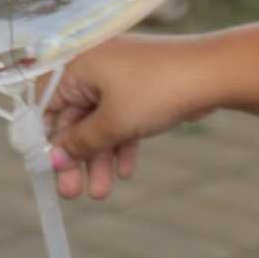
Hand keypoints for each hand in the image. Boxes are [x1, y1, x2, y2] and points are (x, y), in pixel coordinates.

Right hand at [42, 33, 199, 199]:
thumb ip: (80, 142)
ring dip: (100, 157)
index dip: (44, 138)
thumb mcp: (112, 123)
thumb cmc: (156, 90)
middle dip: (75, 157)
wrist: (214, 73)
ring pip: (99, 122)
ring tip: (102, 193)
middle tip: (72, 193)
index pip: (44, 103)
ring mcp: (119, 76)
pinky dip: (122, 142)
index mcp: (77, 64)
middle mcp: (94, 66)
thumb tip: (54, 158)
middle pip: (73, 117)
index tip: (47, 170)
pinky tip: (127, 170)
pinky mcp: (142, 86)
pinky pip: (122, 117)